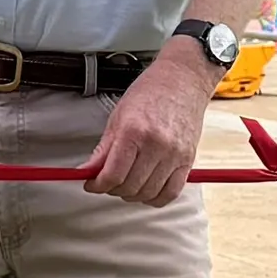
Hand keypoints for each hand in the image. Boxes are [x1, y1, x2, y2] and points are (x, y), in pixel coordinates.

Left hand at [86, 55, 214, 205]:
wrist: (183, 80)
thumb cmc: (150, 92)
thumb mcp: (118, 116)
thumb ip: (103, 149)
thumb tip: (88, 171)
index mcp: (134, 131)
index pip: (113, 174)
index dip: (97, 185)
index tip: (92, 184)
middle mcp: (156, 145)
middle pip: (129, 186)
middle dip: (112, 189)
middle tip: (107, 182)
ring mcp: (174, 154)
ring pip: (148, 193)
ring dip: (132, 195)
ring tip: (125, 184)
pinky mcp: (188, 160)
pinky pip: (171, 193)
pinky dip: (156, 198)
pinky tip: (146, 189)